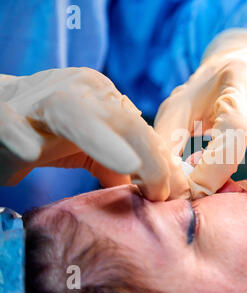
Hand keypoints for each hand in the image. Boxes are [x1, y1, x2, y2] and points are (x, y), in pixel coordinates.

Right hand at [0, 67, 188, 200]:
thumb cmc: (47, 131)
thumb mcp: (90, 147)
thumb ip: (116, 165)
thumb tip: (150, 192)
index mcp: (101, 96)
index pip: (140, 129)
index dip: (160, 161)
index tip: (174, 192)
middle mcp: (75, 91)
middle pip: (120, 120)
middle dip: (147, 156)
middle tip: (161, 192)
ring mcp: (37, 99)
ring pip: (73, 113)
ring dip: (100, 140)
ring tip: (129, 165)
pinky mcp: (1, 113)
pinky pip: (8, 121)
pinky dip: (17, 134)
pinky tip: (31, 151)